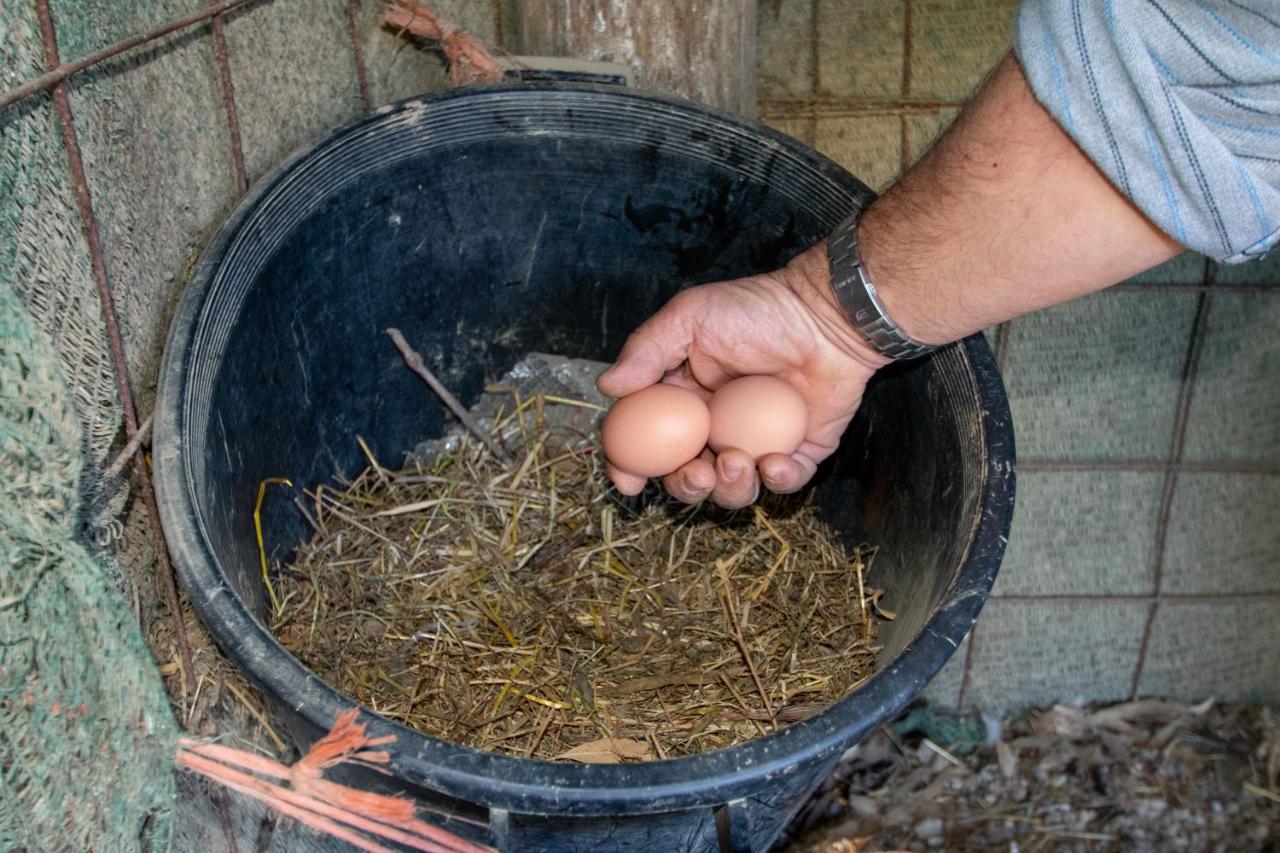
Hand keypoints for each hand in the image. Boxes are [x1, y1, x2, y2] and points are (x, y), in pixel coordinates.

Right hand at [596, 244, 890, 507]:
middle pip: (688, 477)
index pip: (647, 443)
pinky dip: (777, 481)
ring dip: (730, 488)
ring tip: (738, 461)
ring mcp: (755, 444)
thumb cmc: (757, 310)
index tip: (629, 482)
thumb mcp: (690, 317)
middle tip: (698, 473)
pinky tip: (775, 462)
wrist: (825, 314)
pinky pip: (784, 484)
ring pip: (733, 490)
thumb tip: (607, 386)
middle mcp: (714, 430)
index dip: (631, 467)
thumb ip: (646, 351)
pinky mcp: (798, 453)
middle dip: (686, 487)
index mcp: (682, 401)